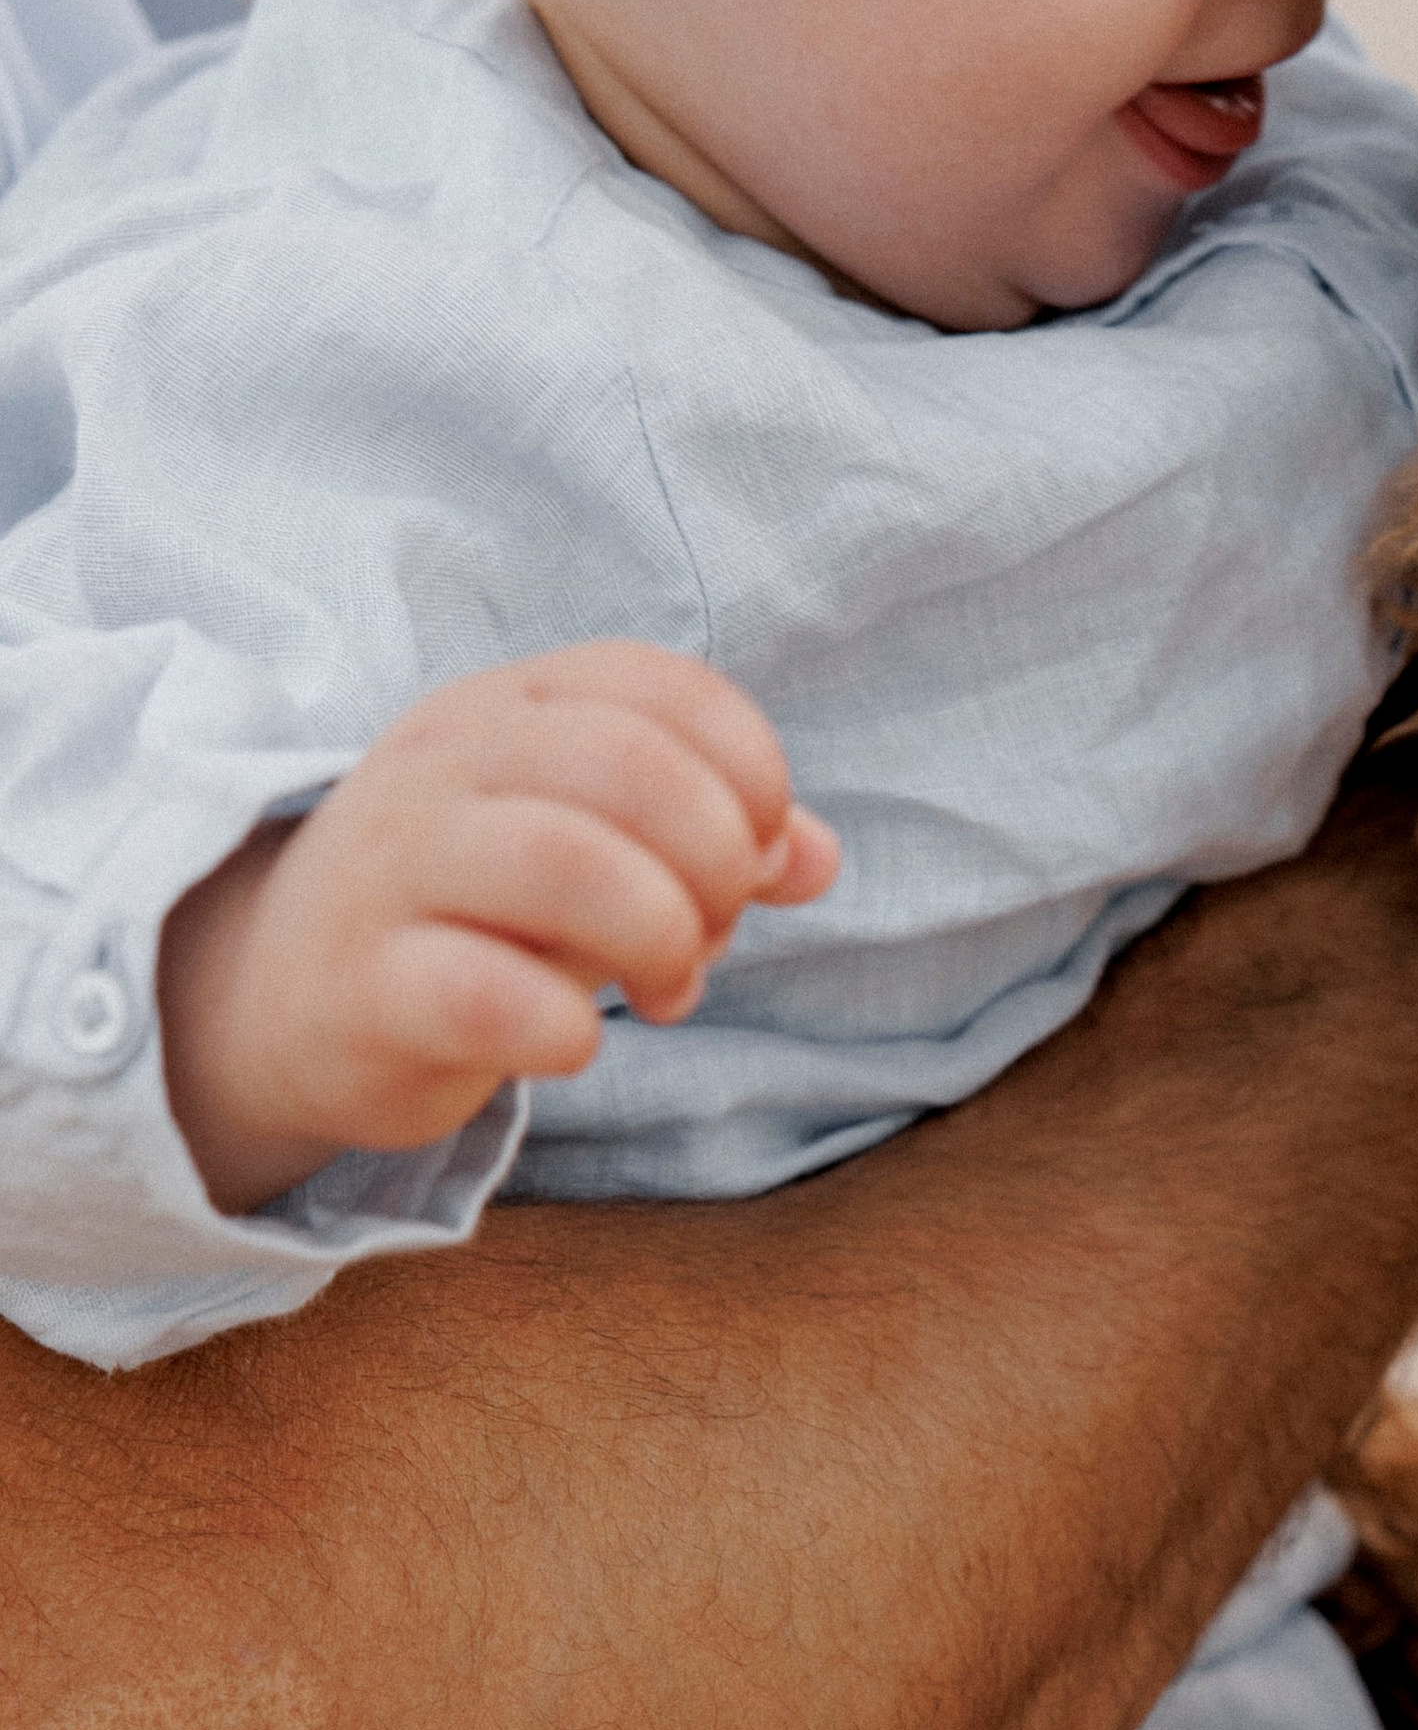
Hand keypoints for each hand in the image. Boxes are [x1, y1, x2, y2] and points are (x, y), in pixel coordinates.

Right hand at [159, 641, 838, 1214]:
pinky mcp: (363, 986)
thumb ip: (715, 839)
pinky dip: (565, 1027)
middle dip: (714, 862)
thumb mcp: (599, 846)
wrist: (286, 996)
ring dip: (660, 937)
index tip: (760, 852)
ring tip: (667, 991)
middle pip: (629, 768)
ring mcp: (392, 867)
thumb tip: (819, 857)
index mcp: (510, 705)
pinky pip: (487, 993)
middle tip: (711, 937)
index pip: (660, 686)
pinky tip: (574, 1042)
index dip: (749, 769)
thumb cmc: (476, 910)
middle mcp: (444, 764)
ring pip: (564, 862)